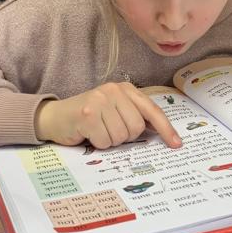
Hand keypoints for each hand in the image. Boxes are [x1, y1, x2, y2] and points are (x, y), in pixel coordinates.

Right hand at [34, 83, 181, 149]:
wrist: (55, 117)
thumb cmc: (89, 117)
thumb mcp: (115, 110)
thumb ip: (135, 116)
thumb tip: (161, 132)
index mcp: (124, 89)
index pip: (151, 110)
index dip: (165, 129)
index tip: (176, 144)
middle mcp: (113, 91)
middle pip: (137, 127)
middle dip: (125, 136)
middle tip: (110, 131)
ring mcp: (99, 101)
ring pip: (121, 136)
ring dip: (110, 141)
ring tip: (98, 131)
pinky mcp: (87, 115)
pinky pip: (105, 141)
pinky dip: (98, 144)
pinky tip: (89, 134)